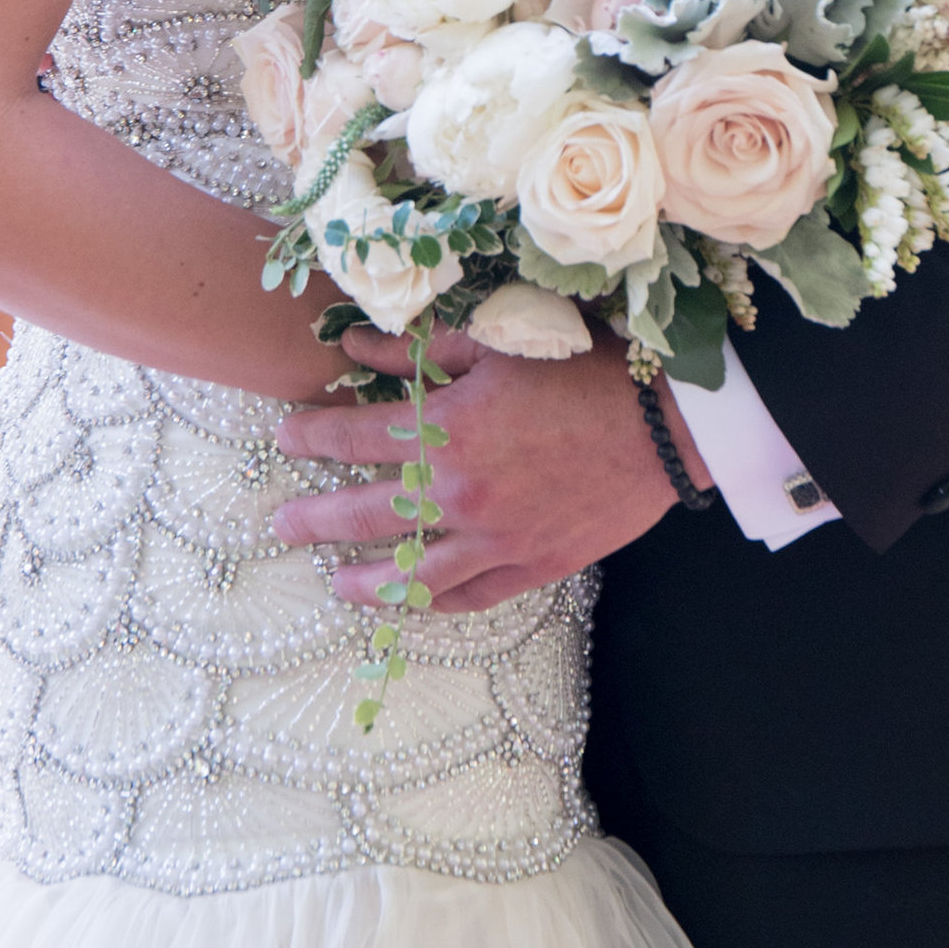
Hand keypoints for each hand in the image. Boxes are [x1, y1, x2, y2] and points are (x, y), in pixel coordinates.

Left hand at [273, 334, 708, 610]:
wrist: (667, 424)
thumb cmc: (586, 369)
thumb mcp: (498, 342)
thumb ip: (422, 350)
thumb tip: (355, 347)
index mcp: (446, 430)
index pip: (353, 438)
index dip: (312, 437)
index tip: (286, 436)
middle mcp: (460, 493)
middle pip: (365, 514)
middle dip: (315, 519)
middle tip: (281, 526)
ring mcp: (494, 539)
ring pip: (412, 575)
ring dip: (366, 580)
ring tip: (336, 583)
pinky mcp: (531, 566)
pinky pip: (470, 597)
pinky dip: (436, 604)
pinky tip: (414, 604)